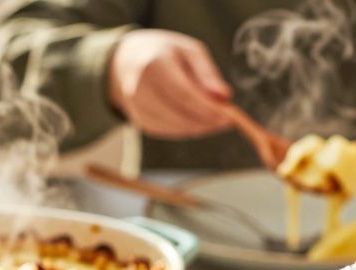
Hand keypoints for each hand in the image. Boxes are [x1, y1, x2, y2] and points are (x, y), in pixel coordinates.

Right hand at [107, 29, 231, 138]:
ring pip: (175, 127)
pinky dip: (188, 129)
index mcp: (153, 64)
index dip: (206, 108)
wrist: (128, 61)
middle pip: (178, 114)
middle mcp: (139, 87)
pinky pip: (169, 132)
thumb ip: (207, 73)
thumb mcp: (189, 51)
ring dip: (199, 127)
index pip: (182, 93)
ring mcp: (136, 107)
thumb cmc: (166, 54)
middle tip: (227, 121)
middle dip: (206, 121)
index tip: (227, 116)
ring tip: (215, 119)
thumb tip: (224, 96)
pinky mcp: (140, 121)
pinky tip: (198, 120)